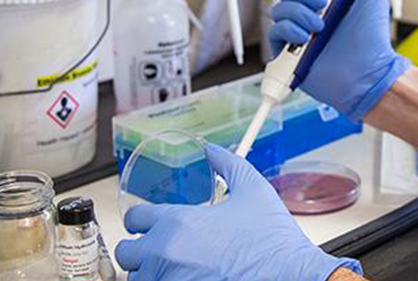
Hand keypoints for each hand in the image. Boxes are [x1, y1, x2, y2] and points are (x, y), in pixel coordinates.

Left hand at [115, 144, 360, 280]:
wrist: (291, 275)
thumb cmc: (273, 241)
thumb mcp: (253, 190)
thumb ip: (227, 164)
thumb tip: (212, 149)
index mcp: (178, 222)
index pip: (133, 219)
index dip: (141, 221)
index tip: (147, 227)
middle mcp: (166, 253)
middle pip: (126, 254)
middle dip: (139, 252)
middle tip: (157, 253)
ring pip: (138, 279)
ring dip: (150, 274)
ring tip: (172, 269)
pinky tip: (183, 279)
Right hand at [269, 0, 409, 120]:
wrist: (367, 72)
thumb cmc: (373, 41)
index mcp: (329, 3)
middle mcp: (312, 17)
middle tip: (322, 4)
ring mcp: (300, 35)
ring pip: (279, 10)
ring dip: (298, 13)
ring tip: (318, 26)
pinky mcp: (289, 54)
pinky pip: (275, 33)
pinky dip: (288, 30)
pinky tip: (305, 37)